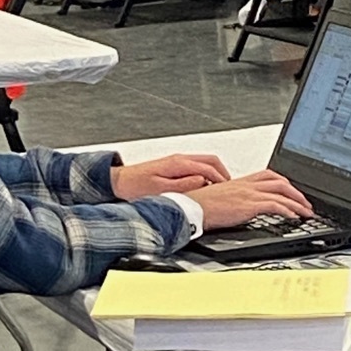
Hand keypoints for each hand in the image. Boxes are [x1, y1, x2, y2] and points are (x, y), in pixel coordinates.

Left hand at [111, 154, 230, 199]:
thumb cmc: (135, 187)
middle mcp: (179, 159)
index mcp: (178, 163)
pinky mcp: (174, 166)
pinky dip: (207, 174)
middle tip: (230, 187)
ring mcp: (177, 161)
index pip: (208, 167)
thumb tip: (203, 182)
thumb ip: (183, 185)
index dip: (221, 179)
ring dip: (215, 172)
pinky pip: (197, 166)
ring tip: (221, 188)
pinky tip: (206, 186)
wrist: (120, 182)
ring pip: (205, 162)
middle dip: (223, 173)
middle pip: (210, 160)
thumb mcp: (161, 189)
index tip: (228, 190)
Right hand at [185, 169, 312, 230]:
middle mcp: (247, 184)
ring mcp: (249, 193)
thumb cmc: (201, 205)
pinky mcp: (249, 205)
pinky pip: (275, 205)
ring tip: (306, 212)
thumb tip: (242, 207)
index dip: (283, 182)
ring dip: (297, 203)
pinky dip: (288, 210)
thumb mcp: (221, 197)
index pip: (268, 175)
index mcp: (241, 181)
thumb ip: (235, 198)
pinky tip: (293, 216)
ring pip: (281, 192)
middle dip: (296, 192)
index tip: (291, 191)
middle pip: (279, 182)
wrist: (192, 208)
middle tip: (305, 203)